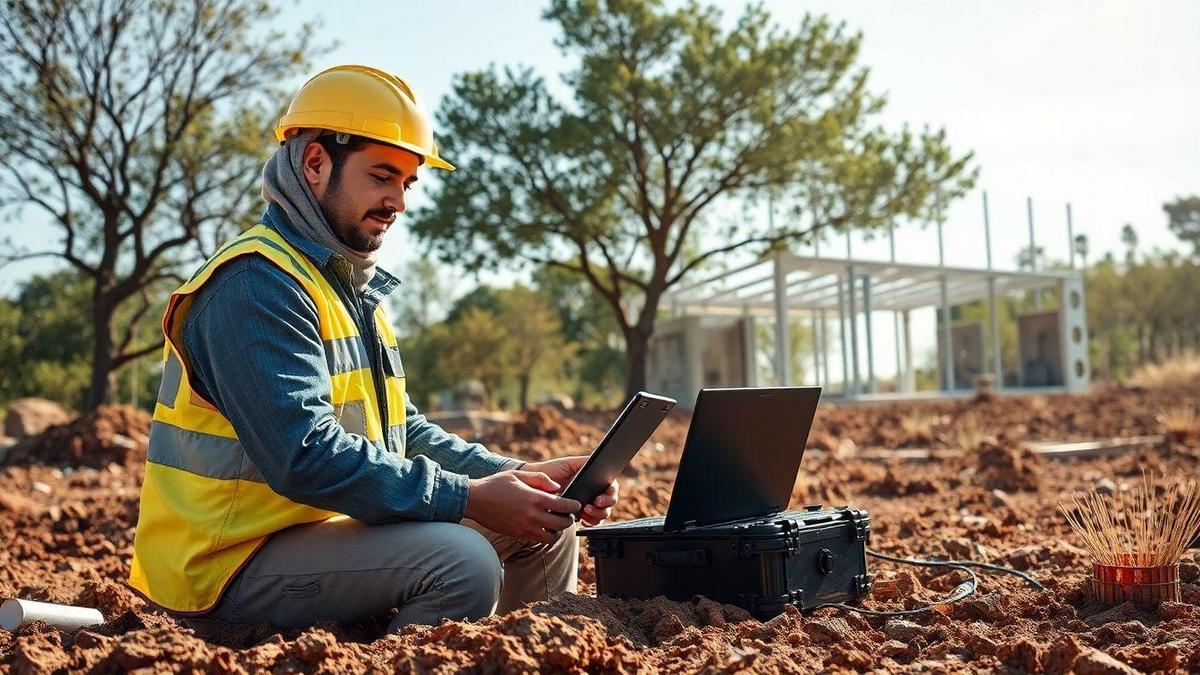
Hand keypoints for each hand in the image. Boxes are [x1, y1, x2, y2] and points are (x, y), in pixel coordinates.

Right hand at [464, 470, 580, 544]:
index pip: (564, 506)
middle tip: (567, 514)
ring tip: (554, 523)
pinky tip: (540, 526)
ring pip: (551, 537)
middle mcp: (532, 515)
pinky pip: (537, 540)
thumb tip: (557, 488)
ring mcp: (525, 528)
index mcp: (535, 498)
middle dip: (568, 519)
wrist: (475, 500)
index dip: (574, 506)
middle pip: (562, 524)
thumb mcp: (518, 475)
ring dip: (556, 531)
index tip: (575, 504)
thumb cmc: (496, 484)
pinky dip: (543, 535)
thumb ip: (541, 479)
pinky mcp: (518, 535)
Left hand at [523, 455, 619, 526]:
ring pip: (603, 513)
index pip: (611, 486)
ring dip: (598, 515)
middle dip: (604, 507)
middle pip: (610, 502)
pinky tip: (583, 520)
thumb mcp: (569, 464)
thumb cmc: (552, 471)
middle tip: (593, 505)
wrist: (536, 485)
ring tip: (584, 511)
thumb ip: (584, 462)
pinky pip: (593, 521)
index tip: (598, 498)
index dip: (610, 494)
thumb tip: (599, 463)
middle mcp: (594, 491)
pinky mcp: (580, 514)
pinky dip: (591, 522)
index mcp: (594, 479)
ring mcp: (588, 503)